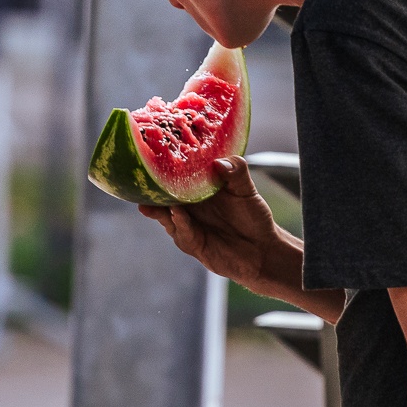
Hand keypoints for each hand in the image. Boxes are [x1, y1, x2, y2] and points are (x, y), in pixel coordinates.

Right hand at [137, 157, 288, 289]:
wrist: (263, 249)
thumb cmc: (253, 217)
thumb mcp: (246, 190)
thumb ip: (236, 172)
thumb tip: (220, 162)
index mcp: (196, 190)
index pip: (175, 177)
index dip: (162, 169)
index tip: (152, 157)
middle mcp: (188, 207)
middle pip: (163, 198)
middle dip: (151, 191)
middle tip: (142, 181)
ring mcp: (188, 226)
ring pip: (167, 216)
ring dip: (160, 208)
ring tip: (155, 200)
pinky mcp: (193, 244)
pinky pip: (183, 233)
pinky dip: (180, 223)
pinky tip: (178, 213)